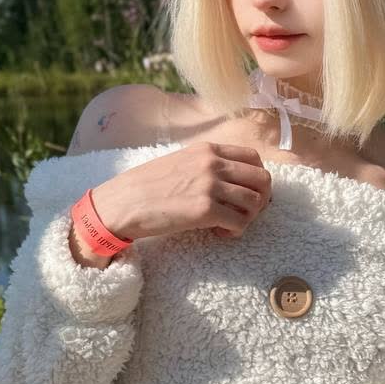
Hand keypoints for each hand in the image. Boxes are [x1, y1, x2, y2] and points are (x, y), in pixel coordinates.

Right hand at [90, 141, 273, 242]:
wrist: (122, 203)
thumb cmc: (147, 186)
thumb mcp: (181, 161)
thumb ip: (207, 165)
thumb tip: (234, 180)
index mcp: (208, 150)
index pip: (254, 158)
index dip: (257, 179)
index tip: (248, 193)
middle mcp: (213, 164)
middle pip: (262, 179)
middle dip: (261, 199)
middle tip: (246, 213)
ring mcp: (210, 186)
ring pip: (256, 202)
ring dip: (248, 217)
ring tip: (230, 224)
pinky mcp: (205, 210)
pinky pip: (240, 222)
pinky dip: (236, 231)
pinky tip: (220, 233)